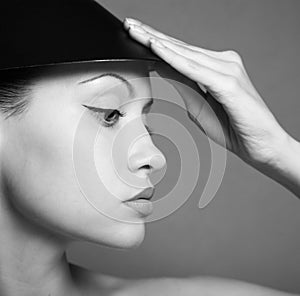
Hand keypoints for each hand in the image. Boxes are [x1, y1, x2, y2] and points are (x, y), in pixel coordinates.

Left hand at [123, 18, 290, 169]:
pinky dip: (173, 58)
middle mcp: (223, 62)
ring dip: (157, 41)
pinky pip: (194, 69)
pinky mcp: (228, 83)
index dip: (158, 42)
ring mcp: (227, 70)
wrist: (260, 145)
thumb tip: (164, 69)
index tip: (137, 34)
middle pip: (180, 47)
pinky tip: (156, 47)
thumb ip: (184, 86)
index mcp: (217, 67)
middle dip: (152, 35)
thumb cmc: (232, 127)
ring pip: (185, 54)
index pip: (181, 52)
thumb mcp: (199, 106)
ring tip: (135, 31)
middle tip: (129, 24)